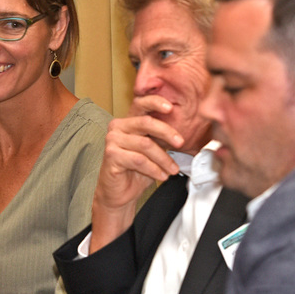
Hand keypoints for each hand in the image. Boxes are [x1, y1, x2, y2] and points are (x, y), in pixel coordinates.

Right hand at [90, 95, 182, 249]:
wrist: (120, 192)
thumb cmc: (136, 170)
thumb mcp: (153, 149)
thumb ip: (161, 137)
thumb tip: (183, 130)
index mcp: (128, 121)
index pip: (141, 103)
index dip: (156, 102)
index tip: (171, 108)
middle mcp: (117, 127)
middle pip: (146, 122)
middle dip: (167, 132)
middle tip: (180, 143)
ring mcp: (112, 140)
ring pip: (145, 145)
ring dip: (163, 159)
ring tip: (172, 170)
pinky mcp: (111, 155)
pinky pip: (139, 160)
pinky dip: (154, 169)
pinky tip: (161, 176)